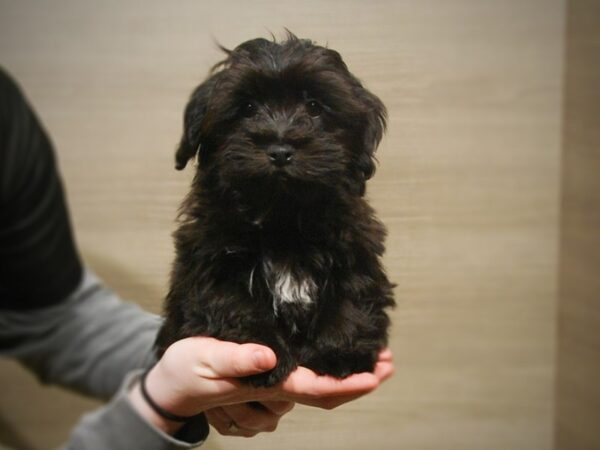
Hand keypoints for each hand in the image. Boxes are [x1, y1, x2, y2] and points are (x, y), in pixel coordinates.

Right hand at [128, 337, 392, 436]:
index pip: (317, 390)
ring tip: (367, 355)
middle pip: (326, 394)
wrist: (172, 385)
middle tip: (386, 360)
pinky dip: (324, 378)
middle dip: (359, 381)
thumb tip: (269, 357)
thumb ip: (236, 359)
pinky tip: (332, 362)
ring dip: (343, 378)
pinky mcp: (267, 386)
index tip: (378, 373)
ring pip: (316, 393)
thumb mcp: (206, 358)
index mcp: (266, 385)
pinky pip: (303, 389)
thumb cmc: (188, 370)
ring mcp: (272, 394)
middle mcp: (274, 394)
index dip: (350, 385)